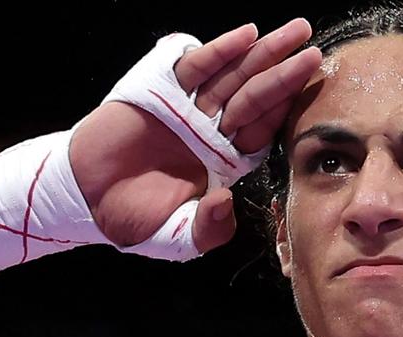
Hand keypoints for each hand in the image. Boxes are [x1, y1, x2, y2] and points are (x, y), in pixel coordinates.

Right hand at [70, 19, 321, 253]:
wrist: (87, 199)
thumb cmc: (134, 218)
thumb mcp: (178, 237)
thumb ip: (209, 230)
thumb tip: (224, 201)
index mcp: (224, 162)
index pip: (262, 132)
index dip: (285, 112)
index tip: (313, 93)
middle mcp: (213, 131)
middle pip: (256, 98)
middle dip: (286, 74)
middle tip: (315, 52)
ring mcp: (188, 108)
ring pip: (233, 77)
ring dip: (264, 54)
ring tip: (295, 32)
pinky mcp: (160, 91)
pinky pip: (195, 67)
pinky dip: (219, 52)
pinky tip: (246, 36)